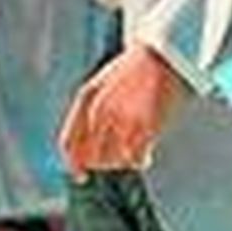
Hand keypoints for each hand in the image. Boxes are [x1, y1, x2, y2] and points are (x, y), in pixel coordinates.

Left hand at [57, 43, 186, 181]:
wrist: (162, 54)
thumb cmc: (134, 71)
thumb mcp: (102, 85)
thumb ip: (90, 114)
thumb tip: (84, 153)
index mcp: (86, 98)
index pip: (69, 144)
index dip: (73, 165)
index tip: (81, 176)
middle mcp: (99, 110)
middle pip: (92, 157)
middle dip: (103, 163)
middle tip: (117, 159)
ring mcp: (121, 118)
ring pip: (113, 161)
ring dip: (121, 162)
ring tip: (132, 154)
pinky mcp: (144, 125)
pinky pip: (134, 159)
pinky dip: (139, 161)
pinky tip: (145, 156)